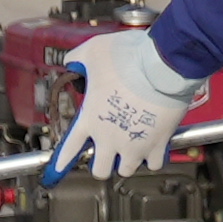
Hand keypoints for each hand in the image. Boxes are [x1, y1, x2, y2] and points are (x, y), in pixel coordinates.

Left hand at [55, 24, 192, 179]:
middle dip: (102, 162)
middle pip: (100, 170)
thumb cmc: (128, 58)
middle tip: (108, 151)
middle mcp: (109, 138)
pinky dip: (152, 158)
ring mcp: (134, 145)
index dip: (62, 162)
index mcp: (90, 119)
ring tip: (130, 149)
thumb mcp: (93, 51)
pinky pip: (153, 164)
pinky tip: (152, 147)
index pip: (69, 149)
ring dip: (126, 161)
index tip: (59, 169)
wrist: (163, 64)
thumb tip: (72, 62)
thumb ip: (78, 59)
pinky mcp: (159, 145)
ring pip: (126, 170)